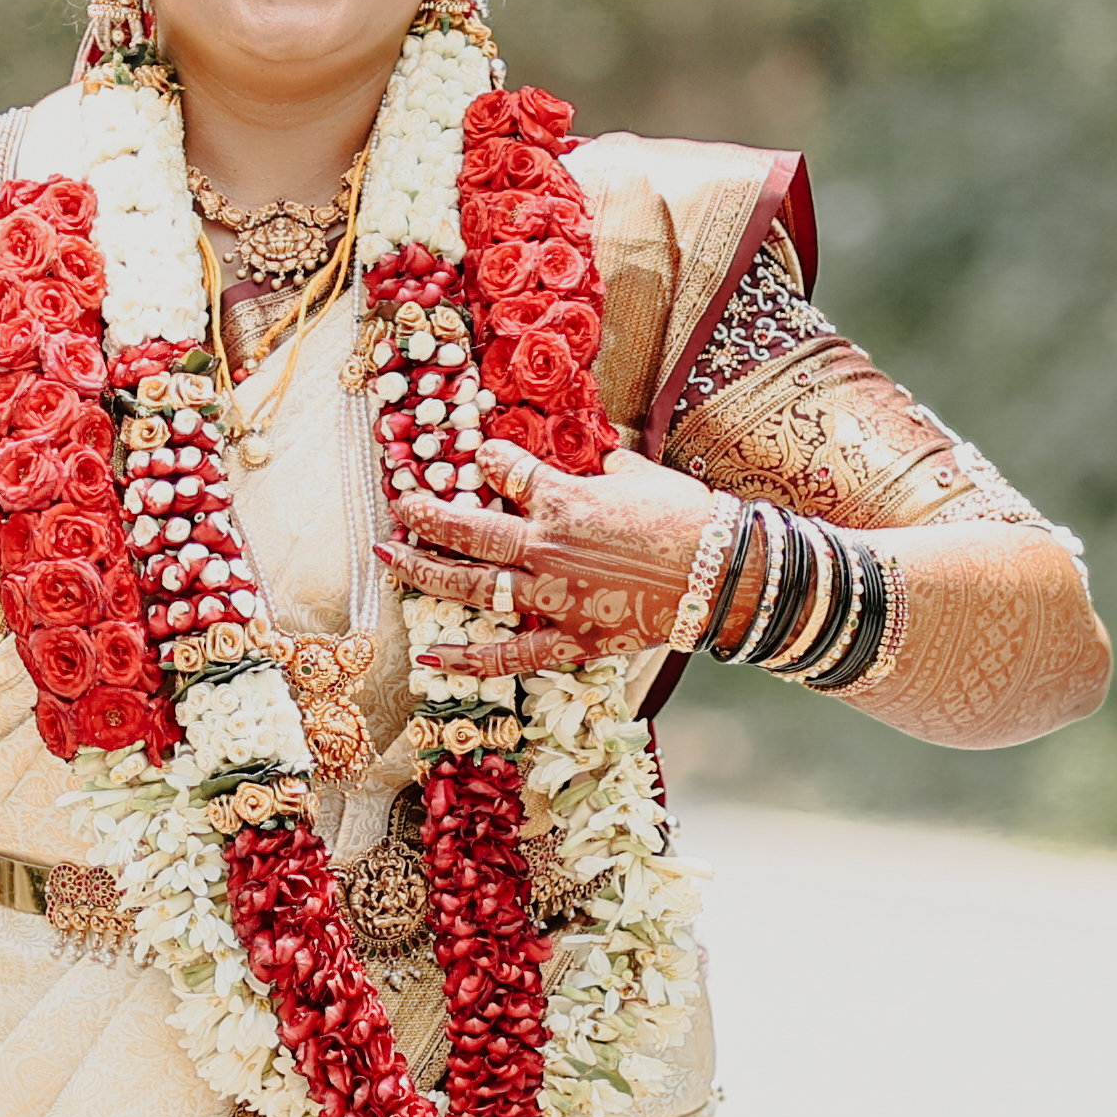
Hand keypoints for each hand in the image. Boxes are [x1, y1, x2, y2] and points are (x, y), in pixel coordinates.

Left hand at [382, 436, 735, 679]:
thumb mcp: (644, 475)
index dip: (487, 460)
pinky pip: (510, 655)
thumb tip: (604, 457)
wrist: (724, 572)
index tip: (477, 457)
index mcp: (564, 499)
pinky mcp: (572, 639)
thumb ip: (611, 467)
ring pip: (473, 586)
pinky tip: (432, 655)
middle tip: (400, 507)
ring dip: (426, 572)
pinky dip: (469, 659)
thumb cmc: (689, 516)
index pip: (506, 470)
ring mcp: (554, 597)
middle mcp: (546, 547)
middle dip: (426, 515)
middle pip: (468, 529)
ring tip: (393, 560)